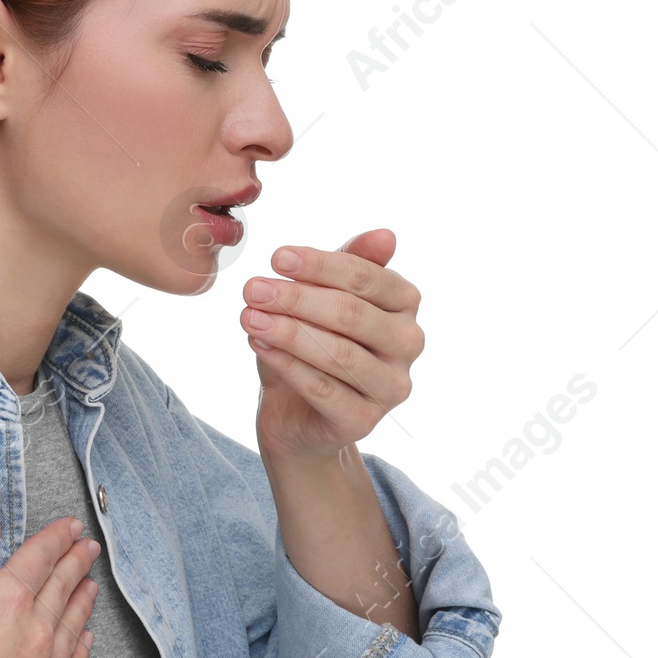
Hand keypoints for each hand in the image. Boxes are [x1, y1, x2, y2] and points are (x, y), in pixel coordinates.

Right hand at [0, 513, 99, 657]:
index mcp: (5, 600)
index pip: (39, 559)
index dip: (57, 538)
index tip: (71, 527)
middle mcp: (35, 634)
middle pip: (62, 589)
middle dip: (76, 564)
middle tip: (88, 547)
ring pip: (72, 628)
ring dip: (83, 602)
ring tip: (91, 586)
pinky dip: (82, 650)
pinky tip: (85, 641)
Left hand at [238, 227, 424, 462]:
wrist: (296, 415)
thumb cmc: (312, 345)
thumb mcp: (322, 299)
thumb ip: (347, 265)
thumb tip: (385, 235)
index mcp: (405, 304)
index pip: (366, 277)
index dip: (320, 266)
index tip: (275, 257)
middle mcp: (409, 344)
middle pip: (352, 314)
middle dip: (297, 299)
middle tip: (252, 289)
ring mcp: (391, 386)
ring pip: (338, 354)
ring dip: (288, 332)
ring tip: (249, 316)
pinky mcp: (364, 421)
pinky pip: (322, 389)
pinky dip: (287, 364)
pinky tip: (258, 343)